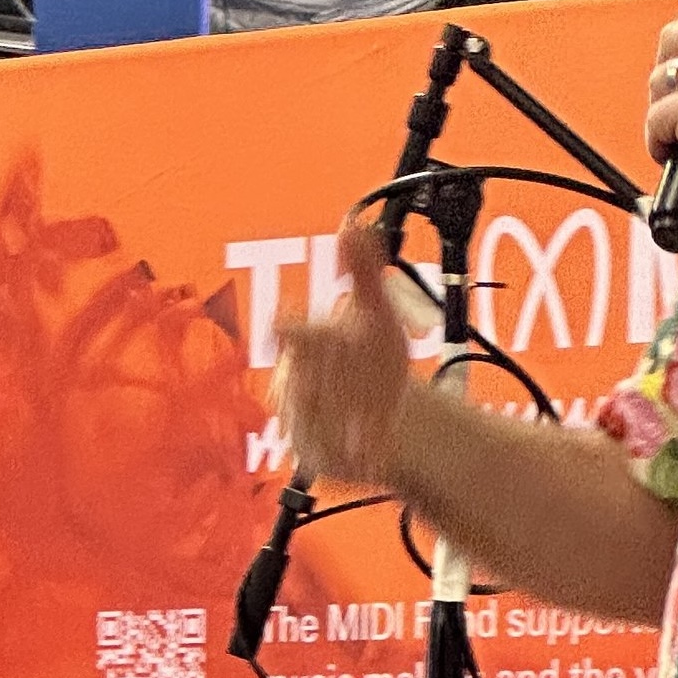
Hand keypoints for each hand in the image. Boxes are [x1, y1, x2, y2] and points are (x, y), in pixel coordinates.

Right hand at [272, 224, 414, 487]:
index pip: (291, 334)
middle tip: (367, 385)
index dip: (297, 332)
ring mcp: (298, 420)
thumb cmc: (375, 362)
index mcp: (301, 344)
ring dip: (343, 419)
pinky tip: (373, 448)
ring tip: (372, 422)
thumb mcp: (378, 314)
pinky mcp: (311, 455)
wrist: (388, 417)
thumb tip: (354, 222)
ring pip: (312, 419)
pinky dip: (349, 450)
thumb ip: (364, 270)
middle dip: (334, 381)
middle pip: (301, 379)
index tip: (302, 331)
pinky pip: (324, 454)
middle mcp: (290, 383)